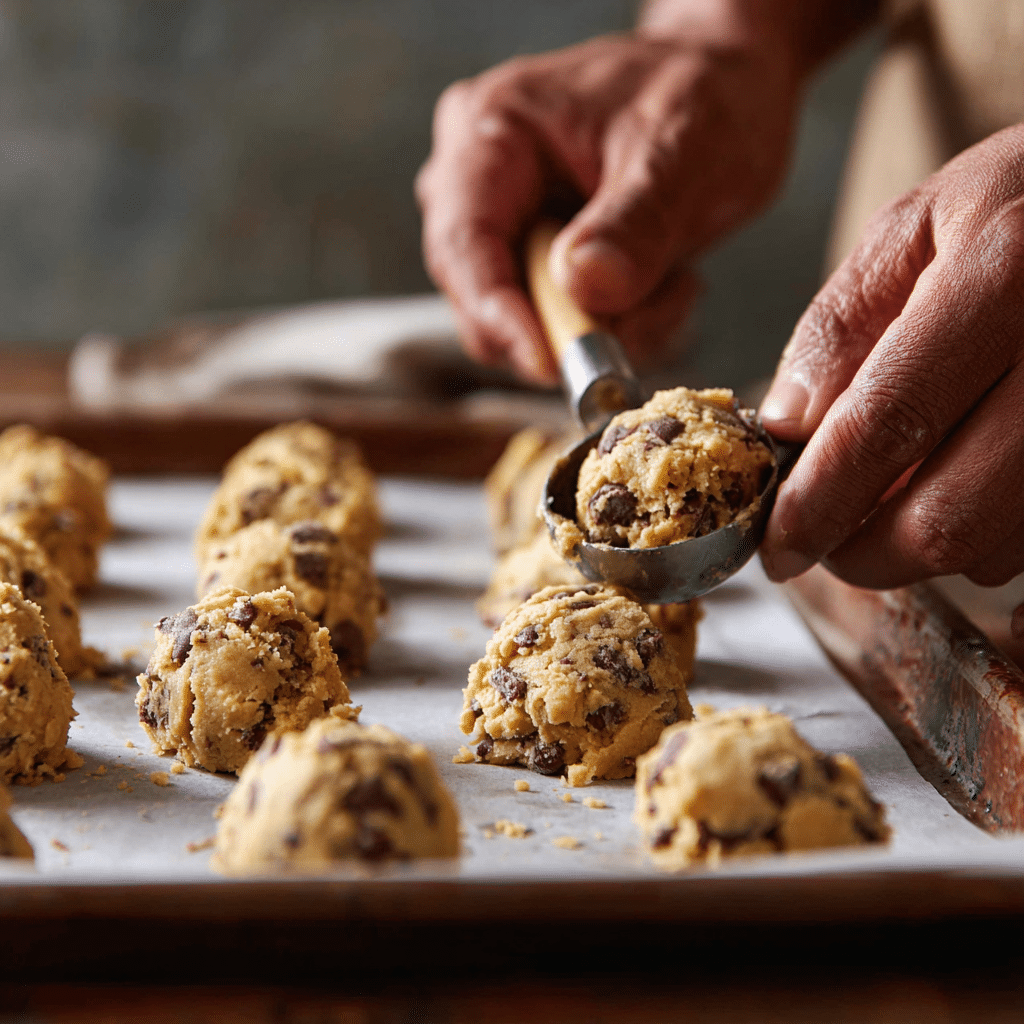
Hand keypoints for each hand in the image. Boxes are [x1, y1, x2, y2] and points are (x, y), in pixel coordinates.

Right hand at [416, 28, 803, 381]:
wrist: (727, 91)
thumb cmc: (702, 95)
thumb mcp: (683, 152)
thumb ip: (635, 223)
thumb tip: (583, 287)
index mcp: (490, 132)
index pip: (465, 244)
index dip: (499, 315)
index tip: (552, 363)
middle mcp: (476, 181)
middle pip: (483, 297)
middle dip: (568, 325)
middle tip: (649, 311)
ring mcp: (503, 225)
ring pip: (528, 324)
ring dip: (608, 327)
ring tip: (672, 278)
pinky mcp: (534, 262)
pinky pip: (558, 328)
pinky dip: (617, 326)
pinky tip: (662, 281)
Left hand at [760, 124, 1023, 598]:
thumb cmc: (1021, 204)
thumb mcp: (913, 229)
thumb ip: (839, 329)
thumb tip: (786, 430)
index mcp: (1002, 275)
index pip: (886, 424)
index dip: (818, 504)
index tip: (778, 543)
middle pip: (949, 517)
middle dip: (864, 553)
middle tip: (824, 542)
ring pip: (997, 547)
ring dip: (924, 549)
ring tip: (893, 500)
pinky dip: (982, 538)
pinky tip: (960, 484)